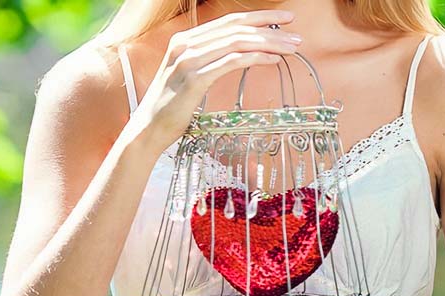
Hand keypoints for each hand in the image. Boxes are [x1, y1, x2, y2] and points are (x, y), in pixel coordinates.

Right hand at [131, 10, 301, 153]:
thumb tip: (241, 55)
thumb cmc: (172, 107)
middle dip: (271, 28)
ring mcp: (189, 60)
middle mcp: (186, 44)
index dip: (260, 17)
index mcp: (185, 40)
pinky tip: (274, 60)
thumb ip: (210, 61)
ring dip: (269, 42)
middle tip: (296, 34)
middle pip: (237, 28)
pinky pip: (231, 62)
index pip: (229, 21)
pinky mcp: (195, 79)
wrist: (147, 130)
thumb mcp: (190, 76)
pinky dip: (256, 58)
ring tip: (292, 48)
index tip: (285, 18)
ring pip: (237, 42)